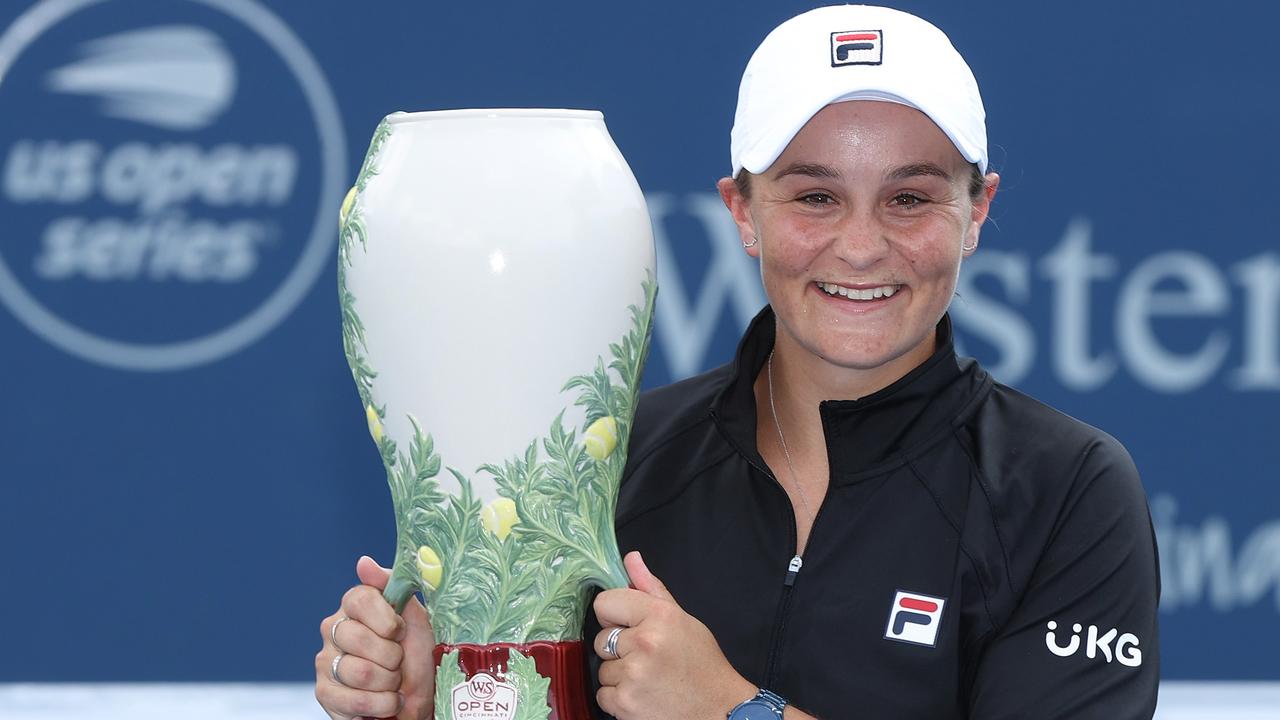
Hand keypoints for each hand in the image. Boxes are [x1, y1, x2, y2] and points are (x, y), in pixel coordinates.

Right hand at [315, 556, 435, 719]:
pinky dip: (381, 705)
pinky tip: (387, 702)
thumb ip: (395, 585)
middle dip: (392, 657)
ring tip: (393, 683)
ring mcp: (326, 661)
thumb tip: (363, 562)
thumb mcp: (417, 617)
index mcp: (355, 606)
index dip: (387, 620)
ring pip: (360, 672)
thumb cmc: (418, 656)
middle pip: (360, 638)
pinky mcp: (324, 693)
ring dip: (389, 683)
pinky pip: (354, 700)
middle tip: (398, 662)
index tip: (400, 631)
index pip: (361, 599)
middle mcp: (334, 630)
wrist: (420, 697)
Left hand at [592, 551, 755, 718]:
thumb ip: (651, 588)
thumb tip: (631, 559)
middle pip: (601, 639)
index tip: (629, 626)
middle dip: (619, 650)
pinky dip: (618, 698)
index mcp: (658, 615)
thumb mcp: (683, 620)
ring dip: (620, 675)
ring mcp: (633, 675)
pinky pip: (603, 694)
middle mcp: (644, 642)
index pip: (605, 603)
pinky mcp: (626, 703)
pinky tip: (643, 694)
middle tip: (648, 658)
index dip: (615, 616)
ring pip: (603, 669)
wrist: (718, 710)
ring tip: (649, 677)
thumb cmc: (702, 665)